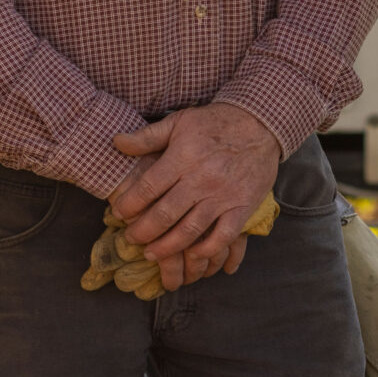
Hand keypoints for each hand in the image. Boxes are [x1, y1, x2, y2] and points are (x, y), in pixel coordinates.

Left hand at [109, 104, 280, 288]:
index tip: (117, 213)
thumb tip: (116, 142)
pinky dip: (207, 250)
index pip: (148, 188)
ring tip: (152, 254)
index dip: (129, 204)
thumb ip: (147, 136)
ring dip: (167, 247)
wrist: (260, 123)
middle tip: (130, 238)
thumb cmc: (215, 122)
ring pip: (190, 230)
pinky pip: (223, 236)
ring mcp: (222, 196)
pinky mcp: (241, 207)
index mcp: (182, 157)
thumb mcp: (179, 121)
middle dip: (143, 231)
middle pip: (165, 214)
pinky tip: (193, 255)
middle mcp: (200, 179)